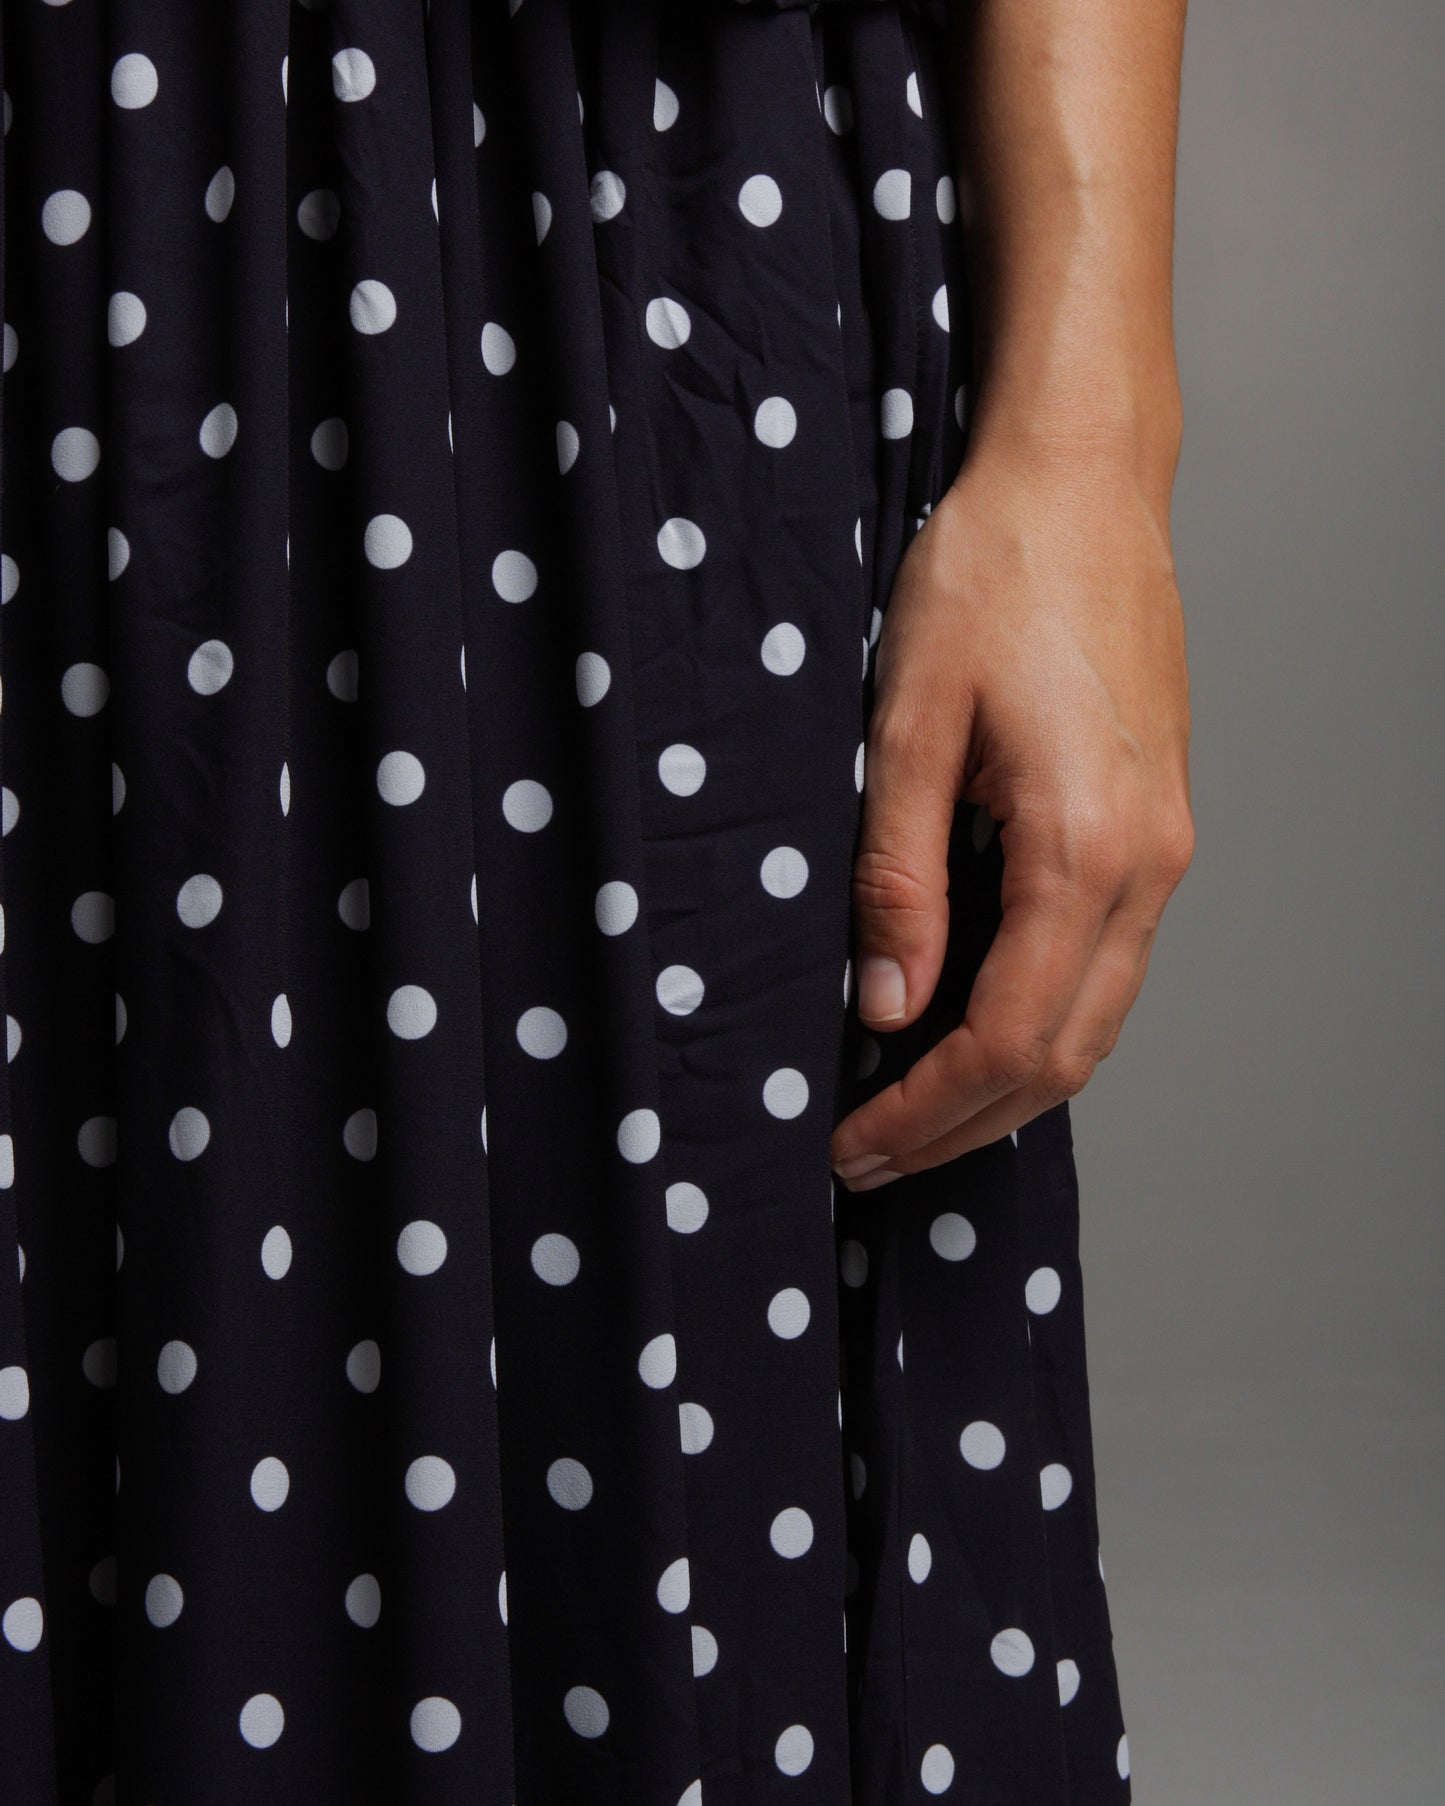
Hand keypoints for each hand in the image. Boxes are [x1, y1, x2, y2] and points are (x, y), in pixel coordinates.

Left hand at [829, 429, 1193, 1190]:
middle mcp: (1146, 865)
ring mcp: (1163, 848)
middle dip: (965, 1120)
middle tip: (872, 1150)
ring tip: (913, 1106)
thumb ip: (899, 877)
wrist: (1080, 484)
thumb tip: (889, 1005)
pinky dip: (1040, 1020)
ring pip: (1096, 1019)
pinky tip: (972, 1020)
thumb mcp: (909, 726)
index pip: (1009, 1037)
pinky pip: (1106, 963)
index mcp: (1086, 848)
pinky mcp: (1154, 824)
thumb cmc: (992, 577)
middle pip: (1067, 1056)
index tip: (854, 1141)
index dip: (926, 1109)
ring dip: (1006, 1081)